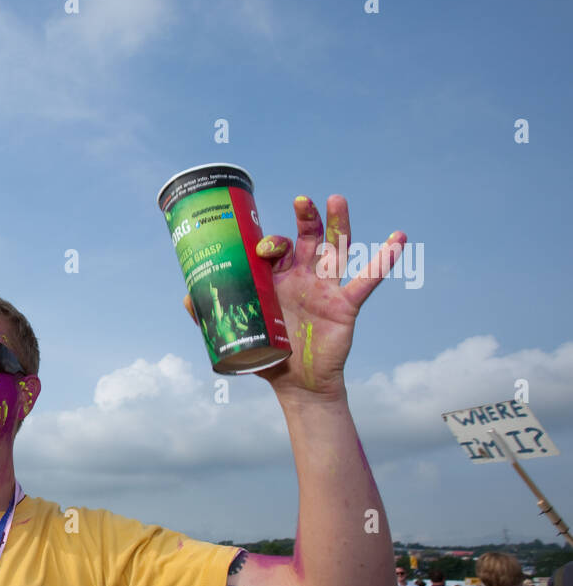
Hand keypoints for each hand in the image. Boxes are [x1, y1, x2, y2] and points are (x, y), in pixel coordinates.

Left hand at [184, 196, 404, 400]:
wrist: (297, 385)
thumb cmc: (268, 356)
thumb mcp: (238, 334)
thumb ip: (212, 315)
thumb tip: (186, 295)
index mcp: (276, 280)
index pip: (273, 250)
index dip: (268, 243)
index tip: (262, 248)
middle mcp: (302, 277)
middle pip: (306, 239)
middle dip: (304, 219)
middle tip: (301, 200)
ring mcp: (326, 288)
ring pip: (334, 249)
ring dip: (337, 224)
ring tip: (337, 200)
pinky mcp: (345, 305)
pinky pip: (367, 280)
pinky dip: (384, 260)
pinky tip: (398, 239)